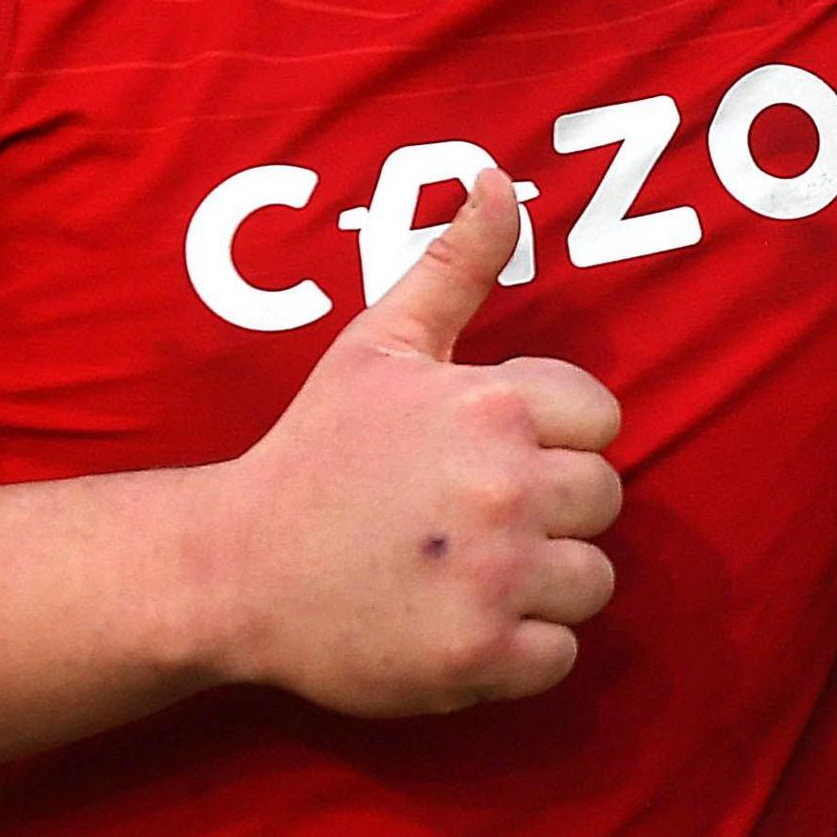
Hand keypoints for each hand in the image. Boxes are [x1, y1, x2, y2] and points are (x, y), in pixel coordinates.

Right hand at [197, 169, 623, 714]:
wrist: (231, 571)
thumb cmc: (315, 452)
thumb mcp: (379, 344)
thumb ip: (455, 263)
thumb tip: (497, 178)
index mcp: (491, 406)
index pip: (602, 420)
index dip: (553, 437)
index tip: (489, 455)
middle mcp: (505, 488)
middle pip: (605, 499)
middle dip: (551, 509)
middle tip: (473, 517)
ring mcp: (494, 578)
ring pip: (594, 580)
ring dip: (543, 583)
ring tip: (470, 570)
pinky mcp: (480, 658)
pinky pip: (562, 656)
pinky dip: (523, 651)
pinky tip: (461, 622)